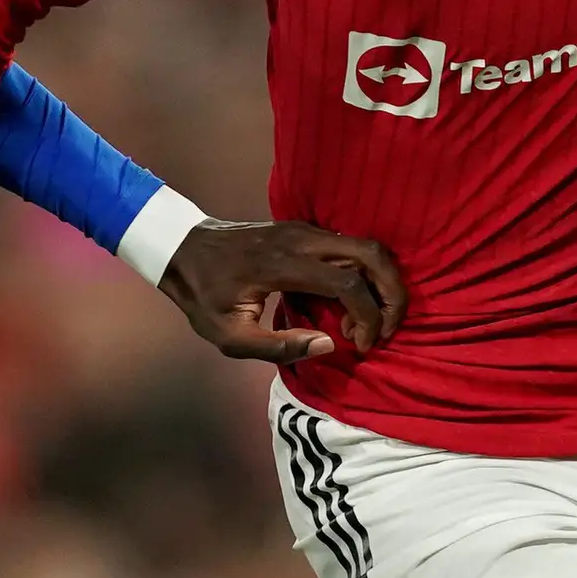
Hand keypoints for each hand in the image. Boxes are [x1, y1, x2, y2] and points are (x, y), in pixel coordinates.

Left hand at [159, 219, 407, 362]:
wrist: (183, 249)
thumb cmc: (203, 296)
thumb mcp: (230, 335)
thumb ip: (278, 347)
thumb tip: (328, 346)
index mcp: (282, 265)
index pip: (347, 283)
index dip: (367, 316)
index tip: (361, 345)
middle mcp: (301, 239)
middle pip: (373, 254)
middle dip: (392, 294)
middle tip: (387, 329)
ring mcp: (306, 230)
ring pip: (367, 247)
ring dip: (381, 284)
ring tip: (368, 322)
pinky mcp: (306, 231)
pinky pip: (352, 247)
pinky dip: (366, 275)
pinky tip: (350, 306)